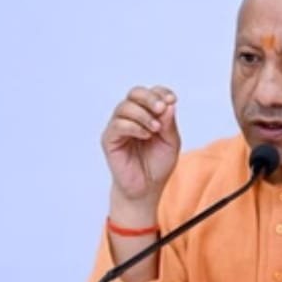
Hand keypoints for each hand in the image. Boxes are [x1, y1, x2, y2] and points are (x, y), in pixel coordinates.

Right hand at [102, 86, 180, 209]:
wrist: (146, 188)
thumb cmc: (158, 165)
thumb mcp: (171, 142)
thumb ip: (169, 124)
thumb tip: (169, 104)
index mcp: (148, 114)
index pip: (151, 93)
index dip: (161, 92)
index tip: (172, 100)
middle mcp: (132, 117)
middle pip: (135, 93)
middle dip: (150, 98)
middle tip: (161, 108)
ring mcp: (119, 126)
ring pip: (125, 106)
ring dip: (143, 115)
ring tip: (155, 129)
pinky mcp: (109, 139)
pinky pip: (117, 125)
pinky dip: (134, 127)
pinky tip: (145, 135)